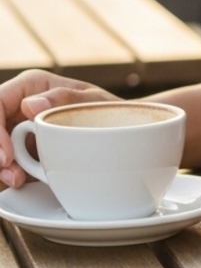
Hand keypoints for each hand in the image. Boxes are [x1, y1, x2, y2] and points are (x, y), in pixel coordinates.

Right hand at [0, 70, 116, 188]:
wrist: (121, 131)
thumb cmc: (108, 109)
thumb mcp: (93, 101)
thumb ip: (64, 99)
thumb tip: (29, 105)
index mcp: (31, 86)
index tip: (7, 157)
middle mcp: (18, 106)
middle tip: (11, 173)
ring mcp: (15, 129)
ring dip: (0, 168)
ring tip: (18, 179)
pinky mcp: (18, 151)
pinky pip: (4, 164)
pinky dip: (6, 174)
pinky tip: (20, 181)